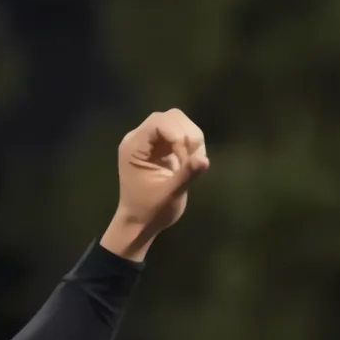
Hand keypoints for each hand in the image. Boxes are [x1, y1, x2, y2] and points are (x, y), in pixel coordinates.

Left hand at [100, 109, 210, 259]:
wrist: (140, 221)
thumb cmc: (150, 210)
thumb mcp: (170, 195)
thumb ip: (186, 175)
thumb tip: (205, 160)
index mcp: (134, 147)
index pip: (158, 123)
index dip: (177, 134)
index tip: (185, 158)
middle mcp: (140, 139)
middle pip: (170, 117)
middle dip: (187, 135)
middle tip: (191, 160)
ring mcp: (151, 142)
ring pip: (178, 123)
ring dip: (191, 139)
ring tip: (192, 162)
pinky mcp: (162, 148)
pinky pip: (181, 135)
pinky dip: (190, 145)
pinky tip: (190, 162)